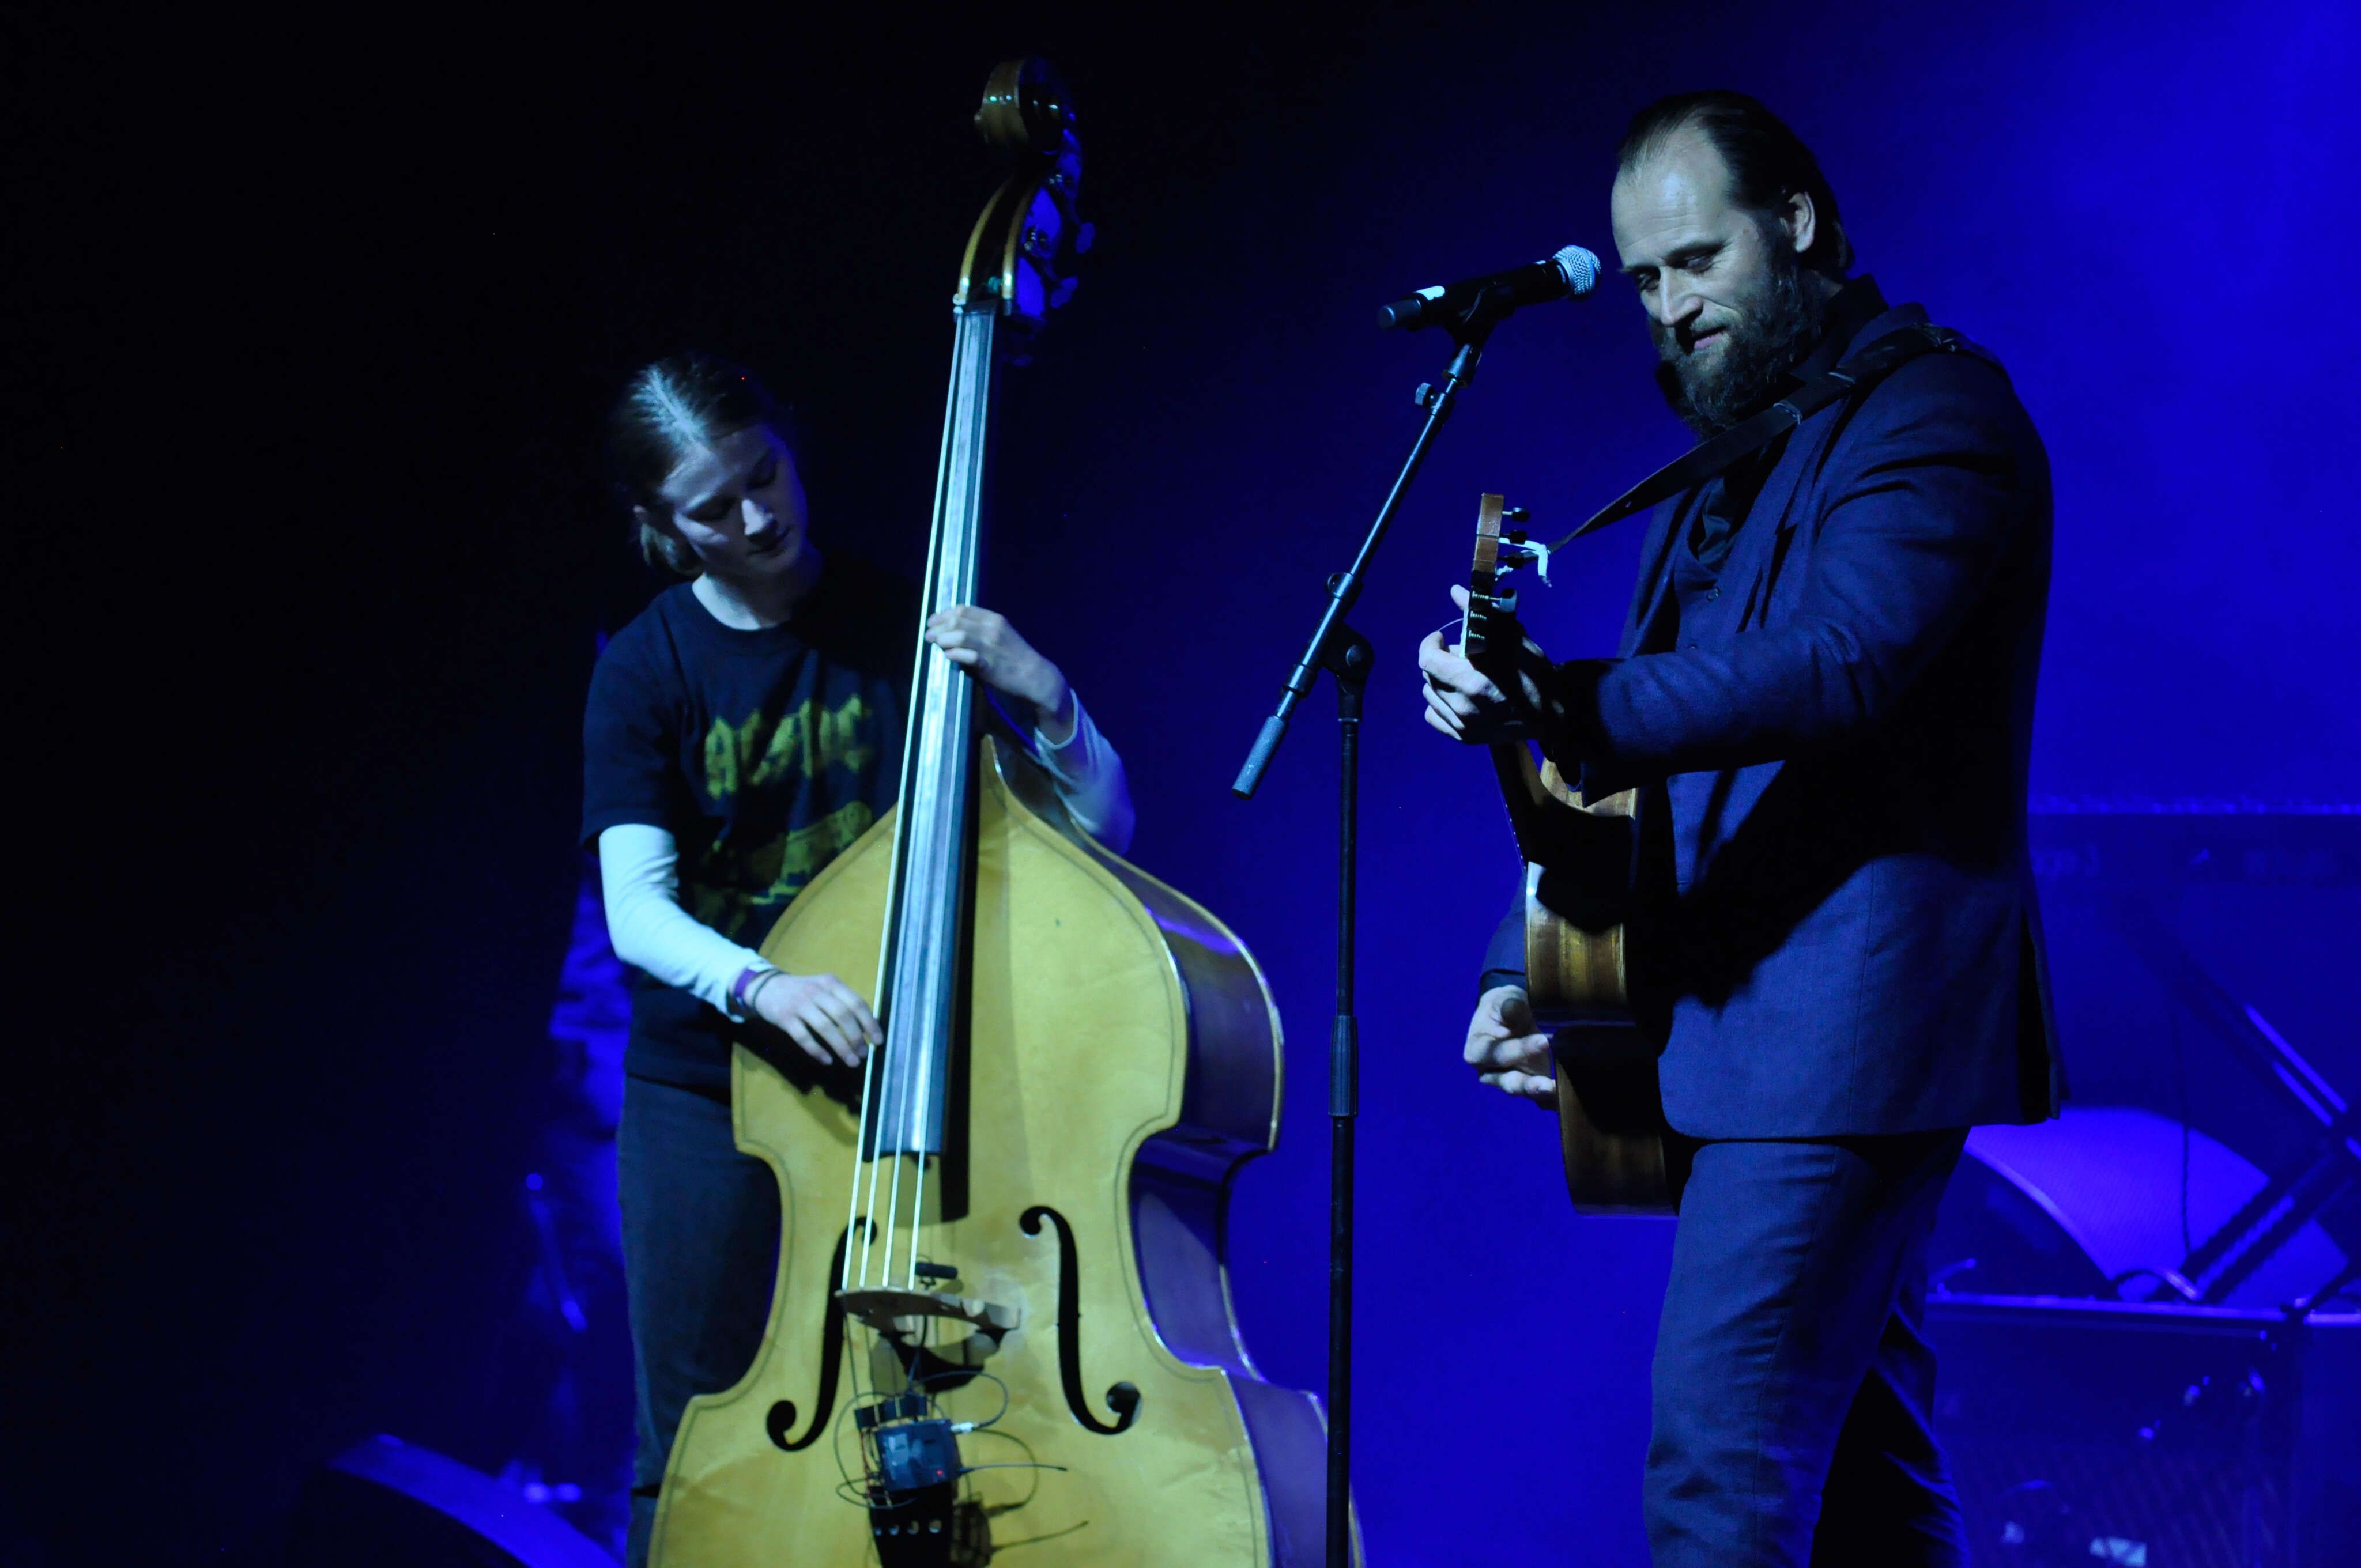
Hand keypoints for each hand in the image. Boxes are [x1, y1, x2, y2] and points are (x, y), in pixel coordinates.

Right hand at [751, 971, 880, 1067]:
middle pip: (842, 1016)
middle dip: (856, 1038)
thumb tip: (868, 1028)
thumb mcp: (824, 989)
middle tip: (863, 1055)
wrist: (767, 988)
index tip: (878, 1041)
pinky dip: (817, 1051)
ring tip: (851, 1062)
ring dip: (841, 1047)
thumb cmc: (804, 992)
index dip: (869, 1023)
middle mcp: (817, 991)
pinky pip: (804, 1038)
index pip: (856, 1003)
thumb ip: (843, 1002)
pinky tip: (827, 1060)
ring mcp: (800, 1004)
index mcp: (831, 983)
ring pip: (825, 1028)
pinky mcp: (785, 1018)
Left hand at [926, 606, 1075, 742]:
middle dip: (938, 627)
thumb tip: (953, 629)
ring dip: (942, 640)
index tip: (932, 621)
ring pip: (958, 635)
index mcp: (994, 619)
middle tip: (929, 635)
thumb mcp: (1001, 634)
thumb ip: (980, 629)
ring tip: (935, 644)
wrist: (1034, 675)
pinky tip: (948, 656)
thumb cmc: (1014, 656)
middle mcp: (992, 629)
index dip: (942, 614)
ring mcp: (990, 647)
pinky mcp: (989, 664)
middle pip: (957, 620)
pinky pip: (966, 655)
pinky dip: (953, 654)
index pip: (962, 609)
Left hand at [1418, 585, 1559, 747]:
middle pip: (1428, 676)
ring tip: (1463, 676)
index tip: (1442, 637)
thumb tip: (1455, 591)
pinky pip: (1433, 715)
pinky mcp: (1464, 737)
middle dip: (1440, 660)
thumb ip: (1480, 615)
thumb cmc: (1534, 673)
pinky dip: (1441, 703)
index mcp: (1473, 682)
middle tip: (1462, 656)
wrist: (1553, 715)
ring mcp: (1462, 726)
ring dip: (1440, 681)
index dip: (1431, 643)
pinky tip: (1459, 697)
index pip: (1427, 659)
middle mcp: (1462, 707)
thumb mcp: (1512, 638)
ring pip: (1429, 695)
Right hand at [1464, 984, 1556, 1104]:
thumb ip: (1509, 1006)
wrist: (1515, 1013)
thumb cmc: (1504, 1006)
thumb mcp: (1504, 1000)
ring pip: (1526, 1093)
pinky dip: (1555, 1100)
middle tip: (1548, 1084)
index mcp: (1478, 1051)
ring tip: (1558, 1092)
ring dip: (1542, 1095)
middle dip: (1528, 1084)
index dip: (1518, 1050)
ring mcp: (1513, 1081)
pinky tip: (1568, 1099)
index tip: (1543, 1041)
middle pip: (1509, 1082)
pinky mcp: (1532, 1086)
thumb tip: (1513, 1007)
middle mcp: (1492, 1072)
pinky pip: (1542, 1099)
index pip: (1496, 1053)